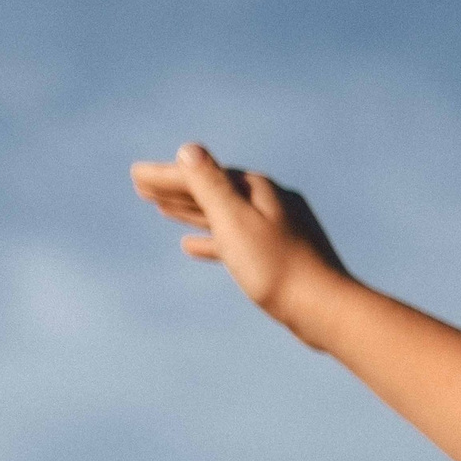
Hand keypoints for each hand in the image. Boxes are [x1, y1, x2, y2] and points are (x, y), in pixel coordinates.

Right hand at [131, 143, 351, 340]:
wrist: (325, 310)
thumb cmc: (277, 267)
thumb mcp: (235, 221)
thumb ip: (210, 185)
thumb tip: (189, 150)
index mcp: (259, 190)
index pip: (204, 173)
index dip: (168, 175)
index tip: (135, 175)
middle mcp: (272, 203)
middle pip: (215, 190)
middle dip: (178, 188)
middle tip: (140, 186)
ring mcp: (279, 231)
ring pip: (225, 214)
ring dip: (193, 210)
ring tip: (161, 209)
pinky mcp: (282, 258)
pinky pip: (239, 241)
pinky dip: (214, 240)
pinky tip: (191, 246)